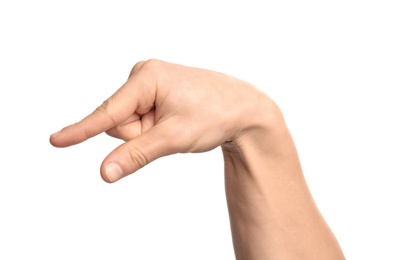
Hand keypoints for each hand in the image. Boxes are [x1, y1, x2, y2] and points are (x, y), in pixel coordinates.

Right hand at [50, 59, 272, 182]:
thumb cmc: (215, 114)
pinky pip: (141, 119)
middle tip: (170, 129)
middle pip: (119, 121)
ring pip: (129, 123)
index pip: (108, 112)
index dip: (81, 130)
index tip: (55, 141)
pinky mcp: (155, 93)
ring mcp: (150, 84)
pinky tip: (175, 120)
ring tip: (176, 123)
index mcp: (147, 77)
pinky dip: (154, 127)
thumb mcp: (173, 137)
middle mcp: (144, 76)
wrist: (243, 108)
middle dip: (141, 134)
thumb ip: (136, 155)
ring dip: (149, 132)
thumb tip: (105, 172)